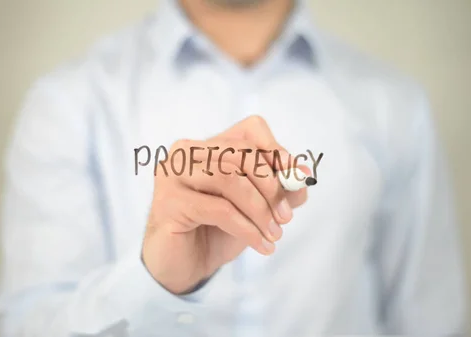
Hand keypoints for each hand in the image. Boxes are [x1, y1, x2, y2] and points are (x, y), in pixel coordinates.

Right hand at [141, 116, 309, 293]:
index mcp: (207, 146)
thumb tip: (301, 177)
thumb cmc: (216, 231)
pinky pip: (219, 209)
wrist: (184, 267)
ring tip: (274, 234)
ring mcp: (172, 175)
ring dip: (259, 209)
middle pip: (239, 154)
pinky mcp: (168, 202)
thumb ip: (278, 190)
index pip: (248, 130)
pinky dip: (247, 229)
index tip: (295, 177)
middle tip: (286, 217)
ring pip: (228, 178)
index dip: (275, 150)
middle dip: (270, 186)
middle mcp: (185, 153)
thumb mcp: (254, 208)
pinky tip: (261, 245)